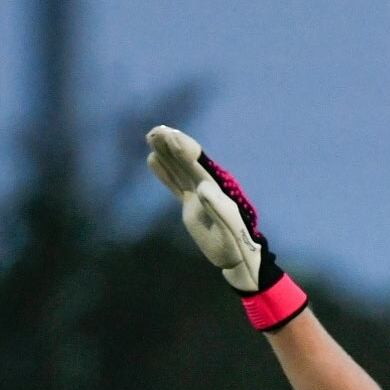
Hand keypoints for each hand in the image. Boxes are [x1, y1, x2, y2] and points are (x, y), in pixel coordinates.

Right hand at [145, 125, 308, 328]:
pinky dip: (165, 172)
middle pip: (187, 162)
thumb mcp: (229, 228)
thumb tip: (203, 187)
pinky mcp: (191, 206)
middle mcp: (207, 188)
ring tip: (152, 136)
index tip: (170, 135)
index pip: (198, 165)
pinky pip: (176, 184)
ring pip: (179, 170)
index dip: (184, 150)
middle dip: (172, 145)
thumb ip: (218, 207)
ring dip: (166, 154)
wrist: (237, 259)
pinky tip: (153, 160)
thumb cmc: (236, 244)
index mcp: (216, 189)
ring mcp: (198, 196)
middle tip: (156, 130)